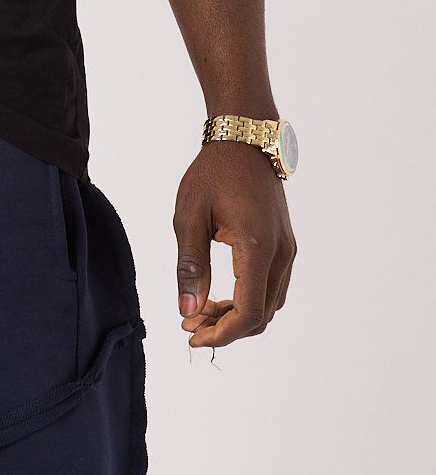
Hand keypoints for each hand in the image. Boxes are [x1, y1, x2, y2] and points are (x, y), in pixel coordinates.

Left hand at [173, 141, 296, 347]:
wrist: (244, 139)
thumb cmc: (213, 173)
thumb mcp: (189, 217)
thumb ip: (190, 266)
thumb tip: (187, 311)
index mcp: (257, 247)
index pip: (248, 312)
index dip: (221, 334)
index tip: (190, 334)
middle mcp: (281, 253)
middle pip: (262, 315)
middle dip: (225, 329)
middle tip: (189, 322)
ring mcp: (287, 250)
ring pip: (269, 304)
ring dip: (237, 316)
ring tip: (200, 310)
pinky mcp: (285, 245)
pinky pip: (272, 287)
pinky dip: (248, 300)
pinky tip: (219, 295)